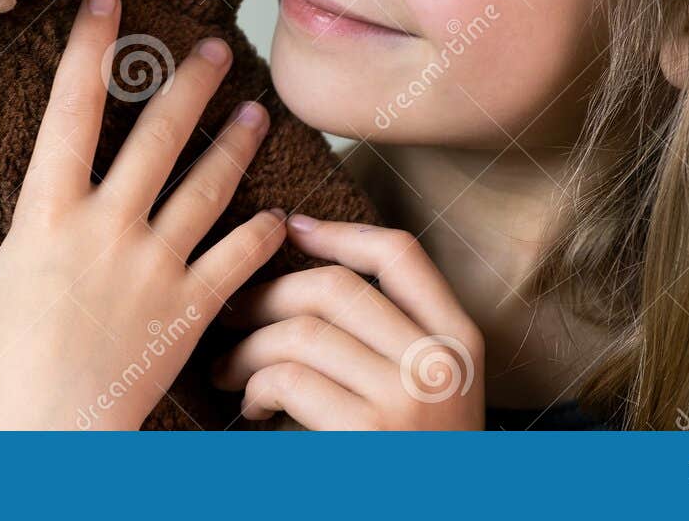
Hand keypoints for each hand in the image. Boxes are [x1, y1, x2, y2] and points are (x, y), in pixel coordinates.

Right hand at [0, 0, 287, 428]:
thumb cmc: (1, 375)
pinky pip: (237, 260)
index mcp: (47, 214)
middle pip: (158, 136)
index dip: (90, 48)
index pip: (70, 109)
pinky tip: (281, 216)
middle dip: (190, 84)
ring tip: (259, 111)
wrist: (50, 439)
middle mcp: (107, 227)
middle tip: (216, 46)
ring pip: (208, 187)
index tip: (108, 1)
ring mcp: (154, 265)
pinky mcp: (189, 306)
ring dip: (236, 145)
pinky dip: (263, 236)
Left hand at [212, 216, 485, 428]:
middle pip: (334, 289)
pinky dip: (256, 387)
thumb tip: (308, 273)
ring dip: (248, 346)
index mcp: (460, 341)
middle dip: (268, 293)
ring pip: (301, 331)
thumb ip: (393, 336)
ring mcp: (407, 398)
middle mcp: (438, 361)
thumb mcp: (431, 390)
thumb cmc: (416, 462)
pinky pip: (289, 380)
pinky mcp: (368, 436)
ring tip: (228, 368)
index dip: (339, 232)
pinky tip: (253, 407)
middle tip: (232, 314)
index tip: (290, 225)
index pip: (400, 255)